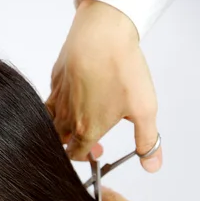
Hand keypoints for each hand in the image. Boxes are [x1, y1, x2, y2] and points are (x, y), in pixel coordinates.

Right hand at [46, 0, 161, 171]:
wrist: (101, 35)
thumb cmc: (120, 70)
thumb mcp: (144, 110)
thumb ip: (147, 141)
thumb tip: (152, 165)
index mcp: (86, 130)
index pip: (76, 155)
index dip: (86, 157)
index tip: (97, 151)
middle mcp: (67, 119)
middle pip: (61, 142)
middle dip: (73, 145)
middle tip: (91, 139)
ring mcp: (57, 99)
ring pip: (51, 123)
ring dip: (62, 128)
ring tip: (78, 120)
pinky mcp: (54, 80)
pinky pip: (50, 100)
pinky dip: (57, 105)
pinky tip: (72, 97)